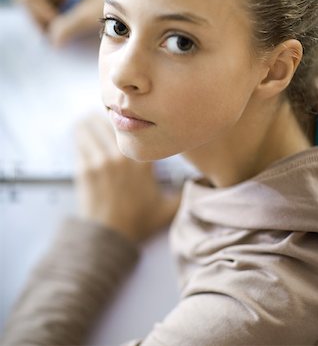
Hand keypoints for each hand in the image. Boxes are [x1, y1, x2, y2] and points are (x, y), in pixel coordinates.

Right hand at [18, 0, 109, 45]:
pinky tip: (72, 29)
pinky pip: (47, 19)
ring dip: (50, 28)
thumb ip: (73, 24)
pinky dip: (56, 28)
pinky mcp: (60, 4)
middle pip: (29, 8)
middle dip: (43, 24)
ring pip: (36, 16)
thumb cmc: (112, 0)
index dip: (39, 15)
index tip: (59, 24)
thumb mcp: (93, 13)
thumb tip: (53, 40)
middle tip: (65, 31)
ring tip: (71, 30)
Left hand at [75, 114, 180, 242]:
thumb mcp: (166, 208)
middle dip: (106, 114)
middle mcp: (122, 157)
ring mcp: (101, 161)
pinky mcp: (84, 168)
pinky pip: (80, 140)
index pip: (136, 125)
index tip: (127, 111)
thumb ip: (184, 193)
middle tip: (105, 112)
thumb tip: (205, 181)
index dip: (130, 115)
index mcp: (144, 161)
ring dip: (89, 121)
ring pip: (90, 126)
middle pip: (110, 120)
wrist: (109, 237)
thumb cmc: (138, 221)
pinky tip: (81, 130)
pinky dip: (80, 134)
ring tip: (90, 119)